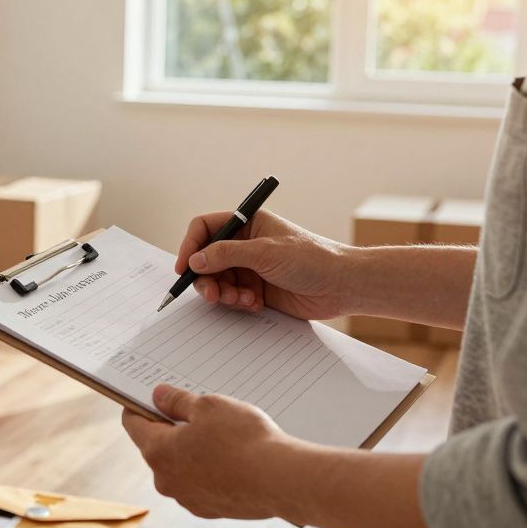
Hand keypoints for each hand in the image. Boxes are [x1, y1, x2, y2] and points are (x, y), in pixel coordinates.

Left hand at [121, 384, 309, 520]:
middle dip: (172, 429)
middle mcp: (165, 480)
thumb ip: (177, 401)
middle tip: (197, 413)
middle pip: (158, 447)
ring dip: (193, 452)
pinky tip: (233, 459)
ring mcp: (187, 499)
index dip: (140, 406)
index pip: (134, 424)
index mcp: (157, 452)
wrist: (281, 480)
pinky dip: (210, 471)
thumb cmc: (243, 439)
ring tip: (222, 436)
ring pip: (181, 467)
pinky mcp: (210, 510)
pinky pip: (201, 484)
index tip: (151, 397)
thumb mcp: (208, 406)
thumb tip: (158, 396)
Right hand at [176, 210, 350, 319]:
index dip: (191, 246)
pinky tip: (254, 303)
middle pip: (207, 259)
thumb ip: (226, 254)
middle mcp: (246, 244)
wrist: (341, 286)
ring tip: (241, 299)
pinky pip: (233, 297)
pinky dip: (237, 302)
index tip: (184, 267)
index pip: (206, 228)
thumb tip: (195, 260)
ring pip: (218, 281)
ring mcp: (251, 268)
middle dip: (207, 278)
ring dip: (223, 293)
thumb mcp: (265, 252)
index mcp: (248, 224)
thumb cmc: (312, 258)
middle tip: (212, 294)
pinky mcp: (257, 290)